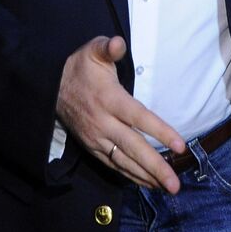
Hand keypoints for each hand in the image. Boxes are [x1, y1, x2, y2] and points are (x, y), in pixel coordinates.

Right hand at [56, 36, 184, 193]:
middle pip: (133, 147)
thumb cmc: (80, 67)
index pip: (138, 117)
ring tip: (166, 187)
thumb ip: (108, 48)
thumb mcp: (93, 51)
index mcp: (109, 99)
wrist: (50, 87)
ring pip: (123, 161)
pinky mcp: (92, 147)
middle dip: (155, 166)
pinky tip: (147, 183)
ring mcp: (96, 138)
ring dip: (145, 176)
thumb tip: (118, 43)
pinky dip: (130, 175)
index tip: (180, 146)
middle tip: (175, 184)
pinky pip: (113, 164)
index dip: (160, 131)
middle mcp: (103, 122)